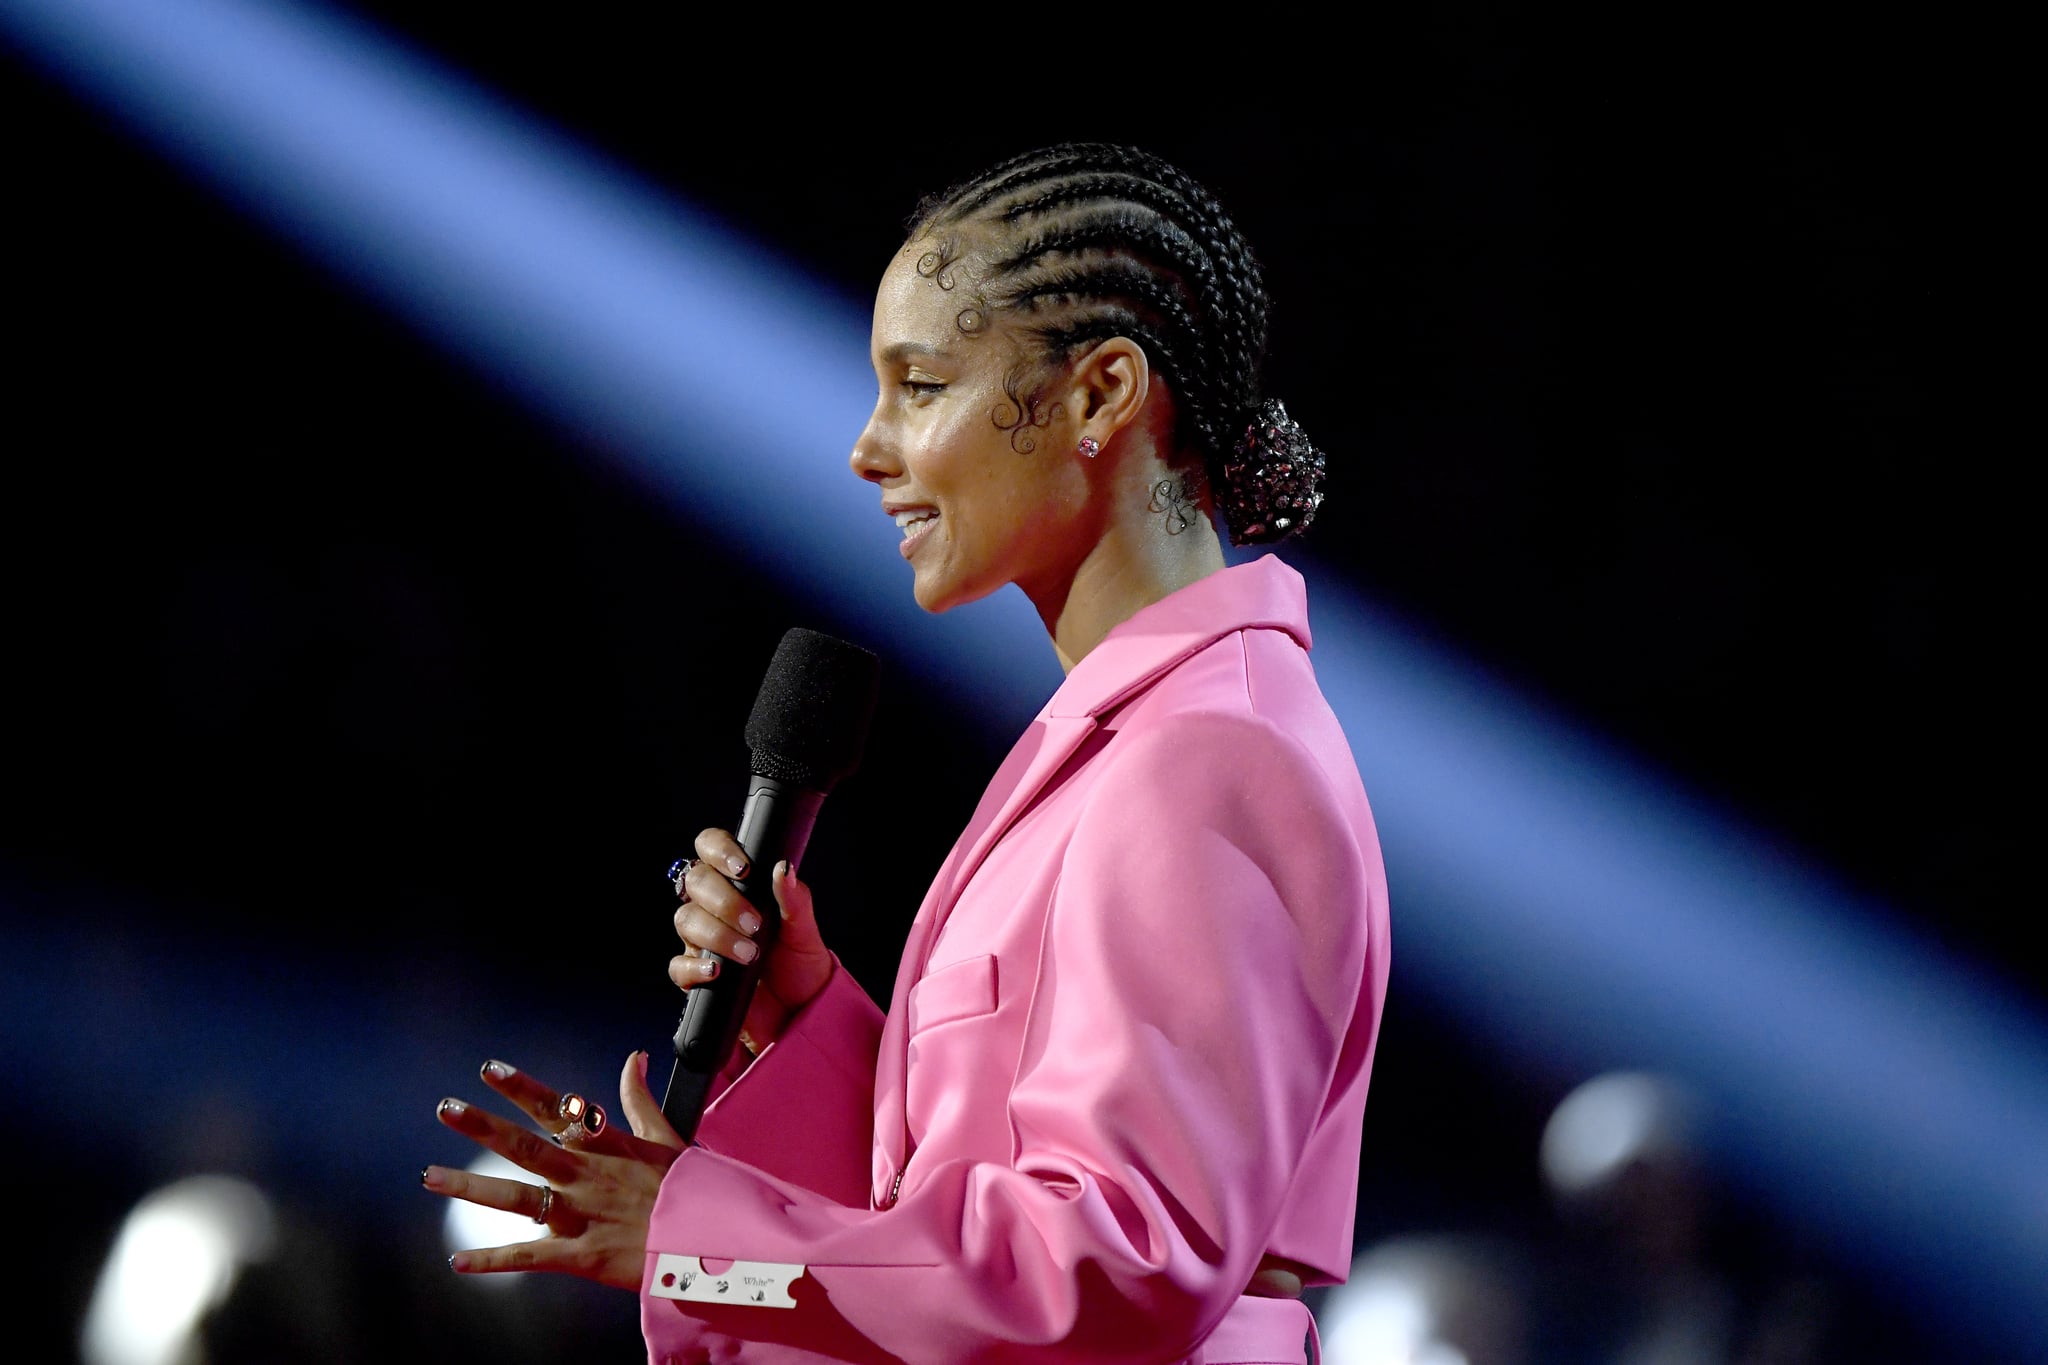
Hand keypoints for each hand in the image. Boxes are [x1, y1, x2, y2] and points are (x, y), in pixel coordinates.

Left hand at [422, 1052, 683, 1289]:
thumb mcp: (668, 1137)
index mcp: (605, 1145)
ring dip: (469, 1186)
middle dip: (482, 1126)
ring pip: (515, 1198)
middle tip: (445, 1107)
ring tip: (429, 1176)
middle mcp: (585, 1175)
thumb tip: (634, 1057)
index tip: (489, 1068)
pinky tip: (458, 1262)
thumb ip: (641, 1099)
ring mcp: (579, 1214)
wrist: (710, 1240)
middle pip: (525, 1145)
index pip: (555, 1109)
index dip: (521, 1088)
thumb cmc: (691, 1188)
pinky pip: (528, 1257)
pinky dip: (493, 1261)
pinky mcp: (579, 1255)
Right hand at [670, 827, 833, 1051]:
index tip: (743, 870)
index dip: (718, 850)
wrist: (800, 1015)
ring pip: (686, 920)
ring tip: (749, 953)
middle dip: (724, 901)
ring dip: (716, 934)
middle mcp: (716, 908)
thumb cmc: (801, 966)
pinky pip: (678, 965)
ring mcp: (702, 940)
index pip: (711, 850)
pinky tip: (716, 971)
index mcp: (740, 886)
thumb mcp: (804, 932)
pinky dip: (694, 967)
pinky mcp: (696, 975)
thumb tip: (784, 868)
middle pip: (695, 882)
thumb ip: (795, 900)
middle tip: (755, 924)